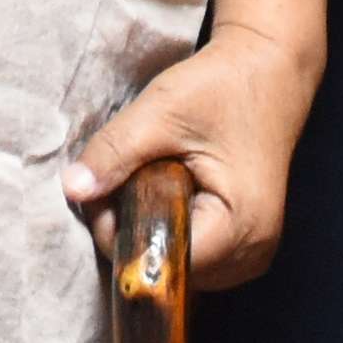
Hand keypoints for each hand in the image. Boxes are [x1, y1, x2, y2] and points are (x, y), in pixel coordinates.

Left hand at [69, 19, 313, 285]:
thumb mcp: (161, 112)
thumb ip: (115, 154)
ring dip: (152, 232)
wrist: (269, 71)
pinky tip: (169, 194)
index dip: (122, 235)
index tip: (106, 192)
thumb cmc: (222, 87)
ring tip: (151, 181)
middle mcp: (253, 253)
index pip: (161, 262)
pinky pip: (196, 257)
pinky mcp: (248, 244)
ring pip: (179, 267)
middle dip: (133, 233)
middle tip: (126, 179)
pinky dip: (173, 231)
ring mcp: (254, 253)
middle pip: (169, 271)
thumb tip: (73, 191)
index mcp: (239, 227)